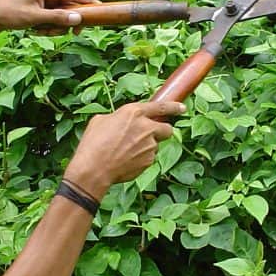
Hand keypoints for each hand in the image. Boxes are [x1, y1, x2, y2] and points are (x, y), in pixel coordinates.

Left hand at [0, 0, 95, 34]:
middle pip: (69, 8)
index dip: (88, 2)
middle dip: (64, 22)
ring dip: (54, 27)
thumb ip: (58, 17)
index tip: (101, 8)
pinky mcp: (41, 6)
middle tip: (62, 33)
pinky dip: (48, 26)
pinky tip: (36, 30)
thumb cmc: (11, 14)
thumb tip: (78, 18)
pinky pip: (53, 18)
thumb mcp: (35, 18)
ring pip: (61, 16)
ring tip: (39, 31)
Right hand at [63, 101, 185, 197]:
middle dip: (162, 131)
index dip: (175, 107)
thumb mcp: (101, 120)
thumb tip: (123, 122)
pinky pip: (148, 158)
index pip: (162, 107)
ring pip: (155, 145)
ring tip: (126, 152)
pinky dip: (140, 159)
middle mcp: (146, 128)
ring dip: (146, 147)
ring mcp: (150, 146)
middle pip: (167, 129)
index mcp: (134, 112)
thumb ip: (119, 118)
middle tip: (150, 136)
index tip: (182, 108)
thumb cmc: (93, 143)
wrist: (94, 168)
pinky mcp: (149, 161)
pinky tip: (125, 161)